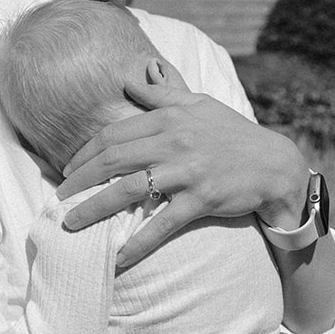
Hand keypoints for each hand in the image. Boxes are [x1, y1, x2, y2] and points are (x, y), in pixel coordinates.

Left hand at [57, 58, 309, 270]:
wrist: (275, 164)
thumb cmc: (234, 134)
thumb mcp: (200, 104)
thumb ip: (165, 92)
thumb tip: (136, 75)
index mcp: (169, 118)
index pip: (115, 134)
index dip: (86, 152)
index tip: (68, 169)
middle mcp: (174, 141)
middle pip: (113, 159)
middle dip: (80, 179)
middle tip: (59, 197)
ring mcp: (187, 171)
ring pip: (129, 189)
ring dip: (94, 208)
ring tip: (71, 222)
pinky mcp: (202, 199)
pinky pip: (162, 225)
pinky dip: (138, 243)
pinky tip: (117, 258)